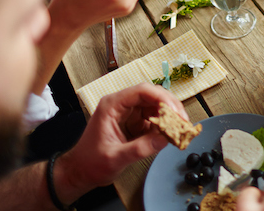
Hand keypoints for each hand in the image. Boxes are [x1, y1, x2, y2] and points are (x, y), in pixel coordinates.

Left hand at [56, 84, 185, 200]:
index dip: (162, 98)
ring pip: (155, 106)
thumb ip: (140, 148)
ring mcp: (128, 113)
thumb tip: (165, 139)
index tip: (176, 111)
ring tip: (181, 129)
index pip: (142, 91)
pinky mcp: (134, 123)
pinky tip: (171, 135)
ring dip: (169, 116)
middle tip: (184, 122)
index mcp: (112, 105)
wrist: (80, 173)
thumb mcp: (115, 158)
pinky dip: (164, 125)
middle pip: (152, 95)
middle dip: (170, 107)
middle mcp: (121, 105)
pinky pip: (154, 118)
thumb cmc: (90, 164)